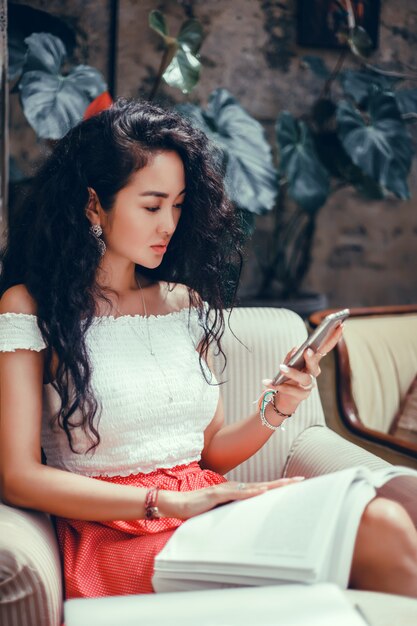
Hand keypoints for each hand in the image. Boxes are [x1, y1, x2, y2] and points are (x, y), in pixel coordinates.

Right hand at [157, 477, 304, 519]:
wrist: (178, 505)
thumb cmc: (199, 509)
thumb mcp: (222, 512)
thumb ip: (235, 511)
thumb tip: (250, 519)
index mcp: (237, 492)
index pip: (262, 489)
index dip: (278, 487)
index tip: (295, 485)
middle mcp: (235, 488)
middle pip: (263, 485)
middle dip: (282, 484)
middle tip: (301, 481)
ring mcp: (226, 490)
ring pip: (253, 487)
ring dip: (271, 486)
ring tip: (287, 485)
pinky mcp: (217, 494)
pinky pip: (236, 494)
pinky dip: (250, 492)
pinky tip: (261, 492)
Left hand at [262, 322, 343, 418]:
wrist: (284, 398)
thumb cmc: (288, 376)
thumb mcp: (288, 363)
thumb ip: (291, 356)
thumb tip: (296, 350)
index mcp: (313, 362)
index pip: (325, 348)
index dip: (333, 338)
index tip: (340, 325)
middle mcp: (313, 373)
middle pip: (315, 365)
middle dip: (311, 358)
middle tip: (306, 351)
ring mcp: (309, 385)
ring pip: (304, 379)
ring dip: (292, 372)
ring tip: (281, 368)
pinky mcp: (301, 396)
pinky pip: (290, 390)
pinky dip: (277, 385)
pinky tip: (266, 381)